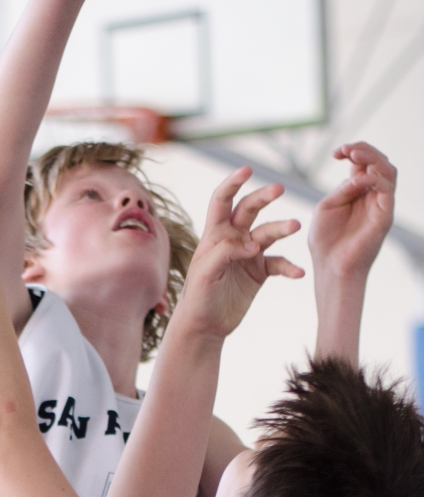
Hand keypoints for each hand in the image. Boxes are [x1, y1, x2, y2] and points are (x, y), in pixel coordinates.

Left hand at [176, 166, 303, 340]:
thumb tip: (253, 244)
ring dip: (282, 228)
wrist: (205, 326)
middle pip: (250, 208)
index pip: (222, 201)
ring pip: (269, 232)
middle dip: (264, 196)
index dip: (232, 183)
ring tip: (296, 225)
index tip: (247, 170)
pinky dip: (290, 267)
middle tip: (278, 188)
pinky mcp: (260, 271)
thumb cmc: (198, 298)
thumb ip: (225, 253)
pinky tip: (299, 273)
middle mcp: (234, 238)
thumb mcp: (205, 273)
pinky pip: (279, 263)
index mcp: (215, 234)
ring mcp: (249, 253)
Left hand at [309, 142, 395, 280]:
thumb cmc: (326, 241)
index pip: (362, 163)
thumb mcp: (327, 207)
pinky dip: (377, 178)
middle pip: (378, 162)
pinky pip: (388, 189)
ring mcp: (380, 204)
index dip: (352, 151)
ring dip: (373, 159)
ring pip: (388, 171)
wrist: (331, 268)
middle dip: (364, 150)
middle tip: (347, 150)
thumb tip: (361, 173)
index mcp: (356, 192)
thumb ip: (343, 189)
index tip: (336, 152)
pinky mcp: (385, 215)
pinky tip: (363, 177)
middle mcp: (372, 195)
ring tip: (355, 155)